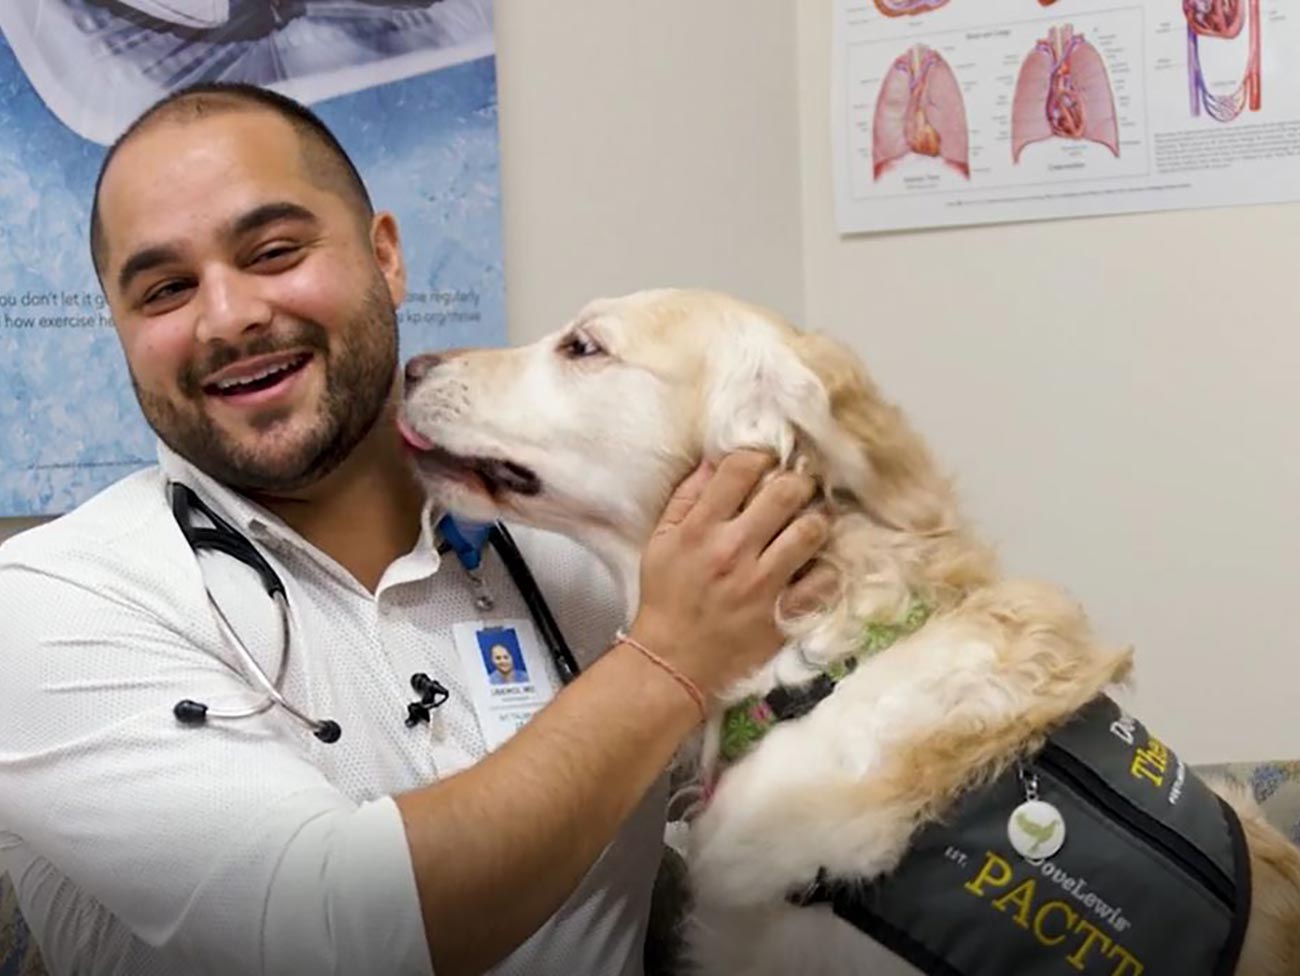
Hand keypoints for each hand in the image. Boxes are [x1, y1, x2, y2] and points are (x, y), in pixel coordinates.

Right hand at [628, 451, 829, 703]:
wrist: (674, 661)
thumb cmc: (667, 597)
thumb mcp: (662, 541)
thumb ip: (687, 497)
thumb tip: (716, 459)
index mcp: (700, 528)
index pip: (742, 467)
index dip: (761, 455)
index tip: (766, 463)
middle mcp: (734, 550)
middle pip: (787, 490)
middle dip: (798, 481)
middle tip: (797, 489)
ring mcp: (763, 583)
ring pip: (812, 530)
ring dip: (816, 520)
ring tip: (810, 522)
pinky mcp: (783, 614)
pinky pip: (825, 579)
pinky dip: (826, 568)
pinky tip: (815, 565)